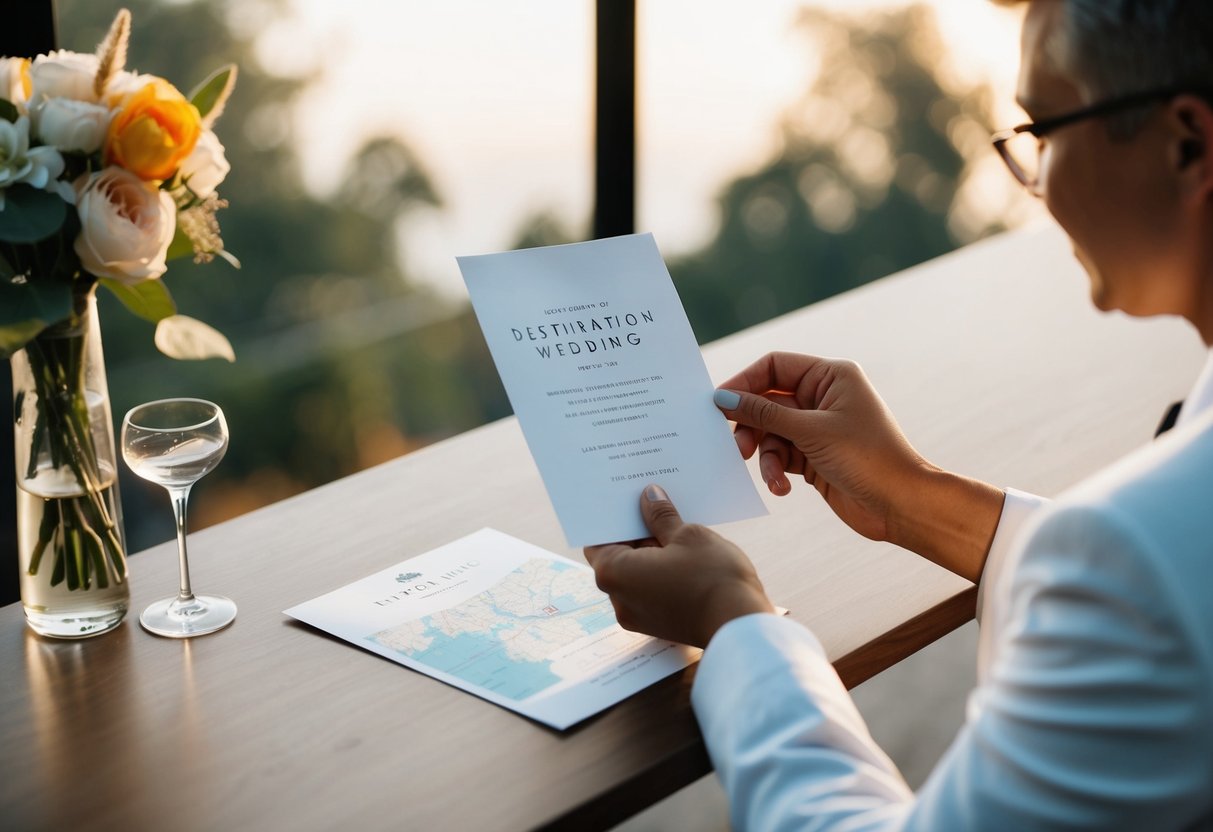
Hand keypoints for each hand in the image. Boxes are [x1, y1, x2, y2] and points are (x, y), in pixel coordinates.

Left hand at [585, 485, 774, 647]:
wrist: (740, 626)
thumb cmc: (712, 577)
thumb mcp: (687, 534)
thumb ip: (661, 516)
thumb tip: (649, 497)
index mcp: (614, 574)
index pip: (598, 540)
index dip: (614, 519)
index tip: (630, 502)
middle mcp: (618, 600)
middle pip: (617, 558)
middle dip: (637, 534)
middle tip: (657, 509)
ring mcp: (638, 617)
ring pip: (636, 576)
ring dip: (651, 555)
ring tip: (676, 532)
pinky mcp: (659, 626)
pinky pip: (650, 592)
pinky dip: (661, 574)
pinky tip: (684, 558)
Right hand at [714, 352, 929, 541]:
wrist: (900, 505)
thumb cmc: (867, 458)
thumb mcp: (811, 431)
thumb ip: (764, 413)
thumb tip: (723, 398)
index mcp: (830, 376)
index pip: (774, 367)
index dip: (744, 382)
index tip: (717, 403)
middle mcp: (822, 398)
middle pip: (767, 401)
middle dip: (751, 425)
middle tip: (736, 446)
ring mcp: (817, 428)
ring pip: (770, 433)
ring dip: (765, 455)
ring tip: (770, 475)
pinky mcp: (813, 457)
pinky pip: (779, 456)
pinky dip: (775, 471)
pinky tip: (782, 488)